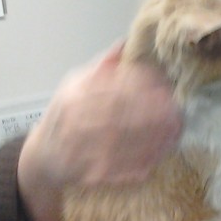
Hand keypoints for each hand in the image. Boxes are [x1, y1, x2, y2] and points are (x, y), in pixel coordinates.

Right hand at [17, 41, 182, 220]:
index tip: (164, 86)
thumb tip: (124, 43)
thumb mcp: (74, 84)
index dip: (141, 88)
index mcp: (73, 96)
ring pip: (125, 145)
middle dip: (152, 114)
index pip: (113, 89)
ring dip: (154, 138)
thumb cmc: (64, 115)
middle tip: (177, 110)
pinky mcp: (91, 177)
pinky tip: (162, 153)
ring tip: (176, 130)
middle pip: (121, 118)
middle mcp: (75, 124)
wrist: (43, 156)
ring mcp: (82, 153)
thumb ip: (101, 67)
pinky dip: (144, 161)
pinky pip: (123, 170)